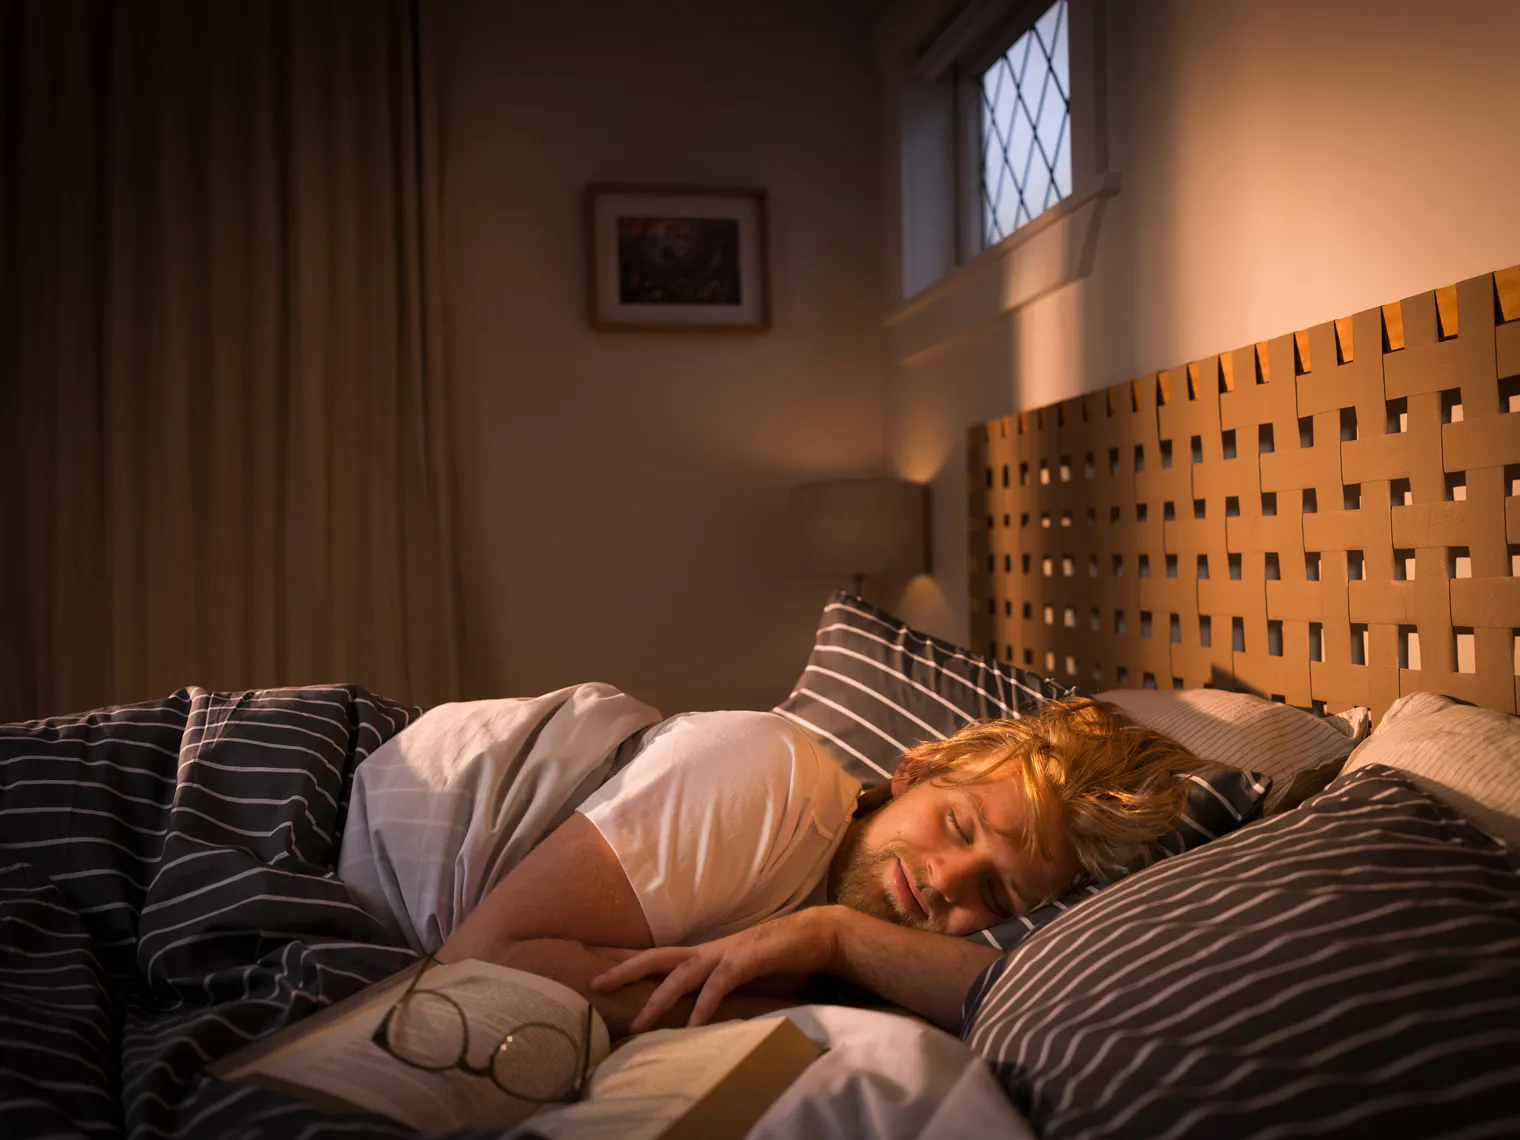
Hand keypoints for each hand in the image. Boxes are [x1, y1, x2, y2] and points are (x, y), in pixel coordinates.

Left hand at [588, 907, 844, 1032]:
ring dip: (658, 999)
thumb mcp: (740, 971)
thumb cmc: (779, 955)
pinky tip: (693, 1026)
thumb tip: (696, 1006)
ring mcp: (727, 953)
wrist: (817, 934)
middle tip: (595, 986)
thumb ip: (717, 983)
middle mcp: (710, 950)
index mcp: (706, 952)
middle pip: (658, 957)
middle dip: (625, 971)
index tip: (601, 977)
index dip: (630, 966)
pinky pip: (720, 985)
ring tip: (638, 1023)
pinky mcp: (748, 960)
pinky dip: (704, 1005)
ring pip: (682, 973)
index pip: (660, 958)